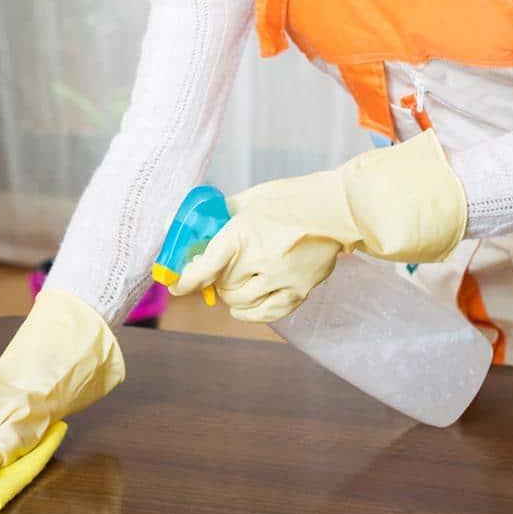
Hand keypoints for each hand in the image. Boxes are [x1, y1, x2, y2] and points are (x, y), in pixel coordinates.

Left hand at [168, 197, 342, 322]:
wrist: (337, 209)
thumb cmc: (291, 200)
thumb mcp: (248, 200)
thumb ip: (215, 217)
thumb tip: (175, 223)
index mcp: (244, 232)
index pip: (206, 267)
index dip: (186, 280)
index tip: (177, 285)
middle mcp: (262, 259)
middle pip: (222, 286)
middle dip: (214, 280)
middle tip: (217, 270)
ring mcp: (282, 279)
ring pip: (240, 302)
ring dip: (231, 294)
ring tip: (235, 281)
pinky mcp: (300, 291)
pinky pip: (266, 314)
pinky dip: (249, 312)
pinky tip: (243, 306)